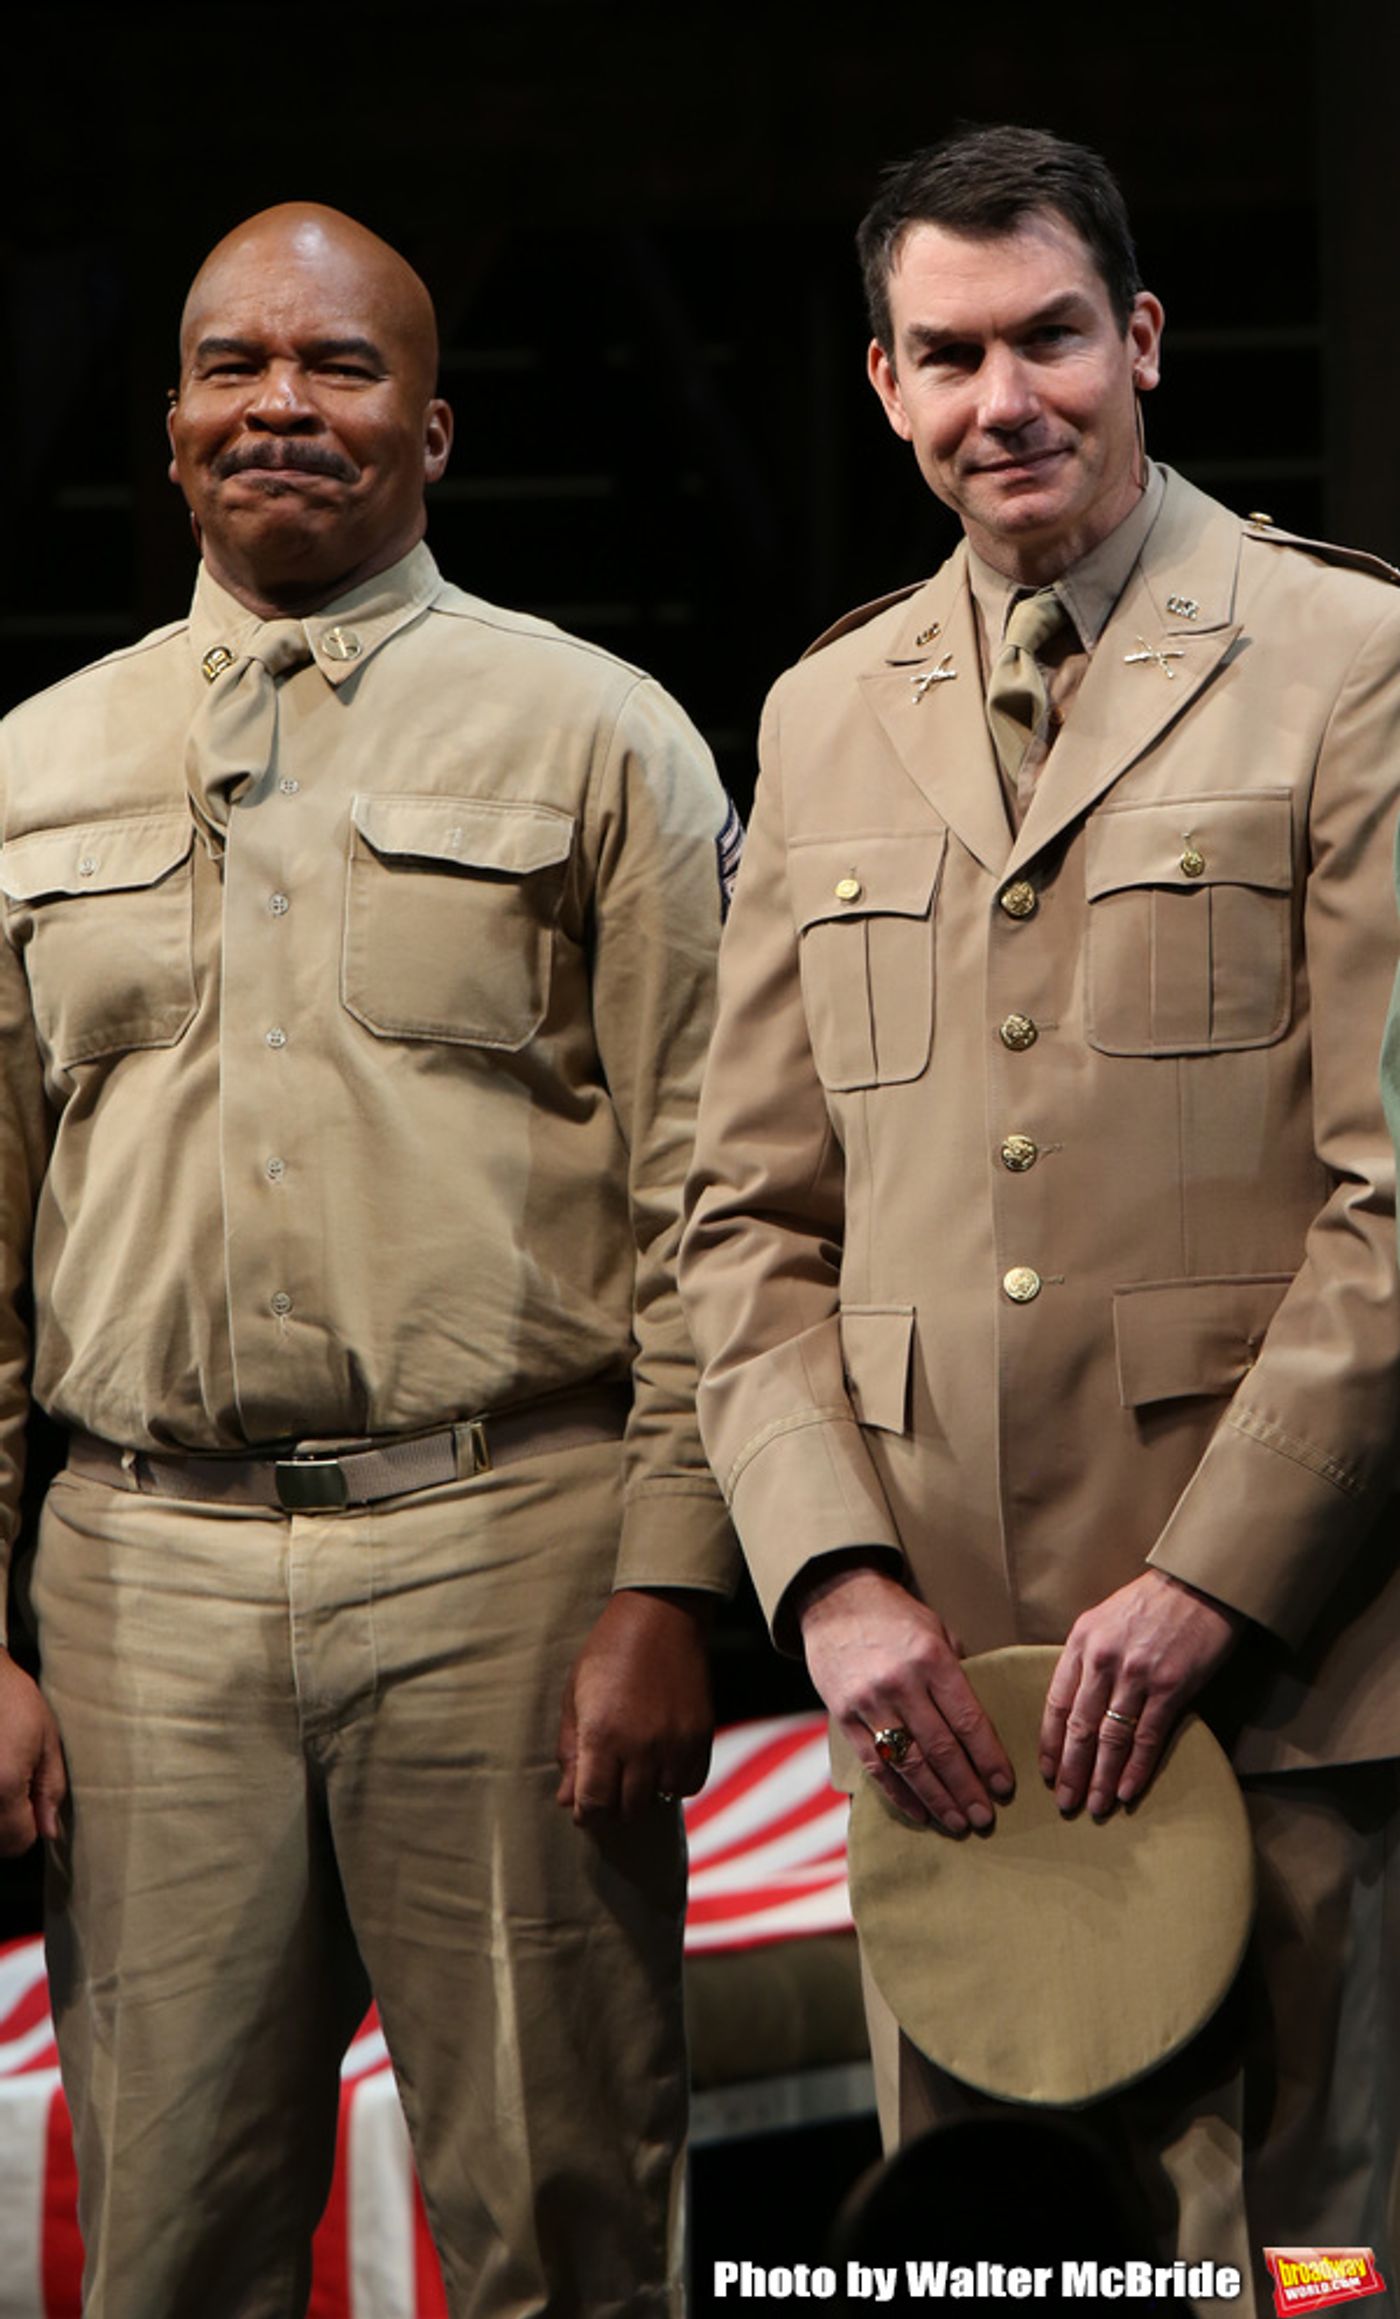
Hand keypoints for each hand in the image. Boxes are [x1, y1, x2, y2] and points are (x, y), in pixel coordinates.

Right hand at [0, 1648, 65, 1855]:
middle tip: (14, 1784)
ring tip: (1, 1774)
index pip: (20, 1842)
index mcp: (3, 1788)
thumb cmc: (12, 1698)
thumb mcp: (47, 1739)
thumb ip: (51, 1789)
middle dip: (8, 1824)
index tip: (32, 1801)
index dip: (32, 1825)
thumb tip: (50, 1830)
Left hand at [556, 1589, 712, 1823]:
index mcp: (602, 1735)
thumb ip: (572, 1752)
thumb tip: (567, 1799)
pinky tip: (660, 1763)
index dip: (586, 1812)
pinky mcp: (700, 1735)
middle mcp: (641, 1745)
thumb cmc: (608, 1652)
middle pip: (626, 1809)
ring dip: (643, 1793)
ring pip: (658, 1799)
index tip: (584, 1805)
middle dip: (612, 1805)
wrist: (660, 1615)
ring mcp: (675, 1742)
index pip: (594, 1805)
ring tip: (633, 1768)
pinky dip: (673, 1782)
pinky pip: (689, 1784)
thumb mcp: (575, 1697)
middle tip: (607, 1784)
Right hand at [796, 1562, 1013, 1834]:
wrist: (834, 1599)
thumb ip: (957, 1671)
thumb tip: (977, 1718)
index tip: (1004, 1787)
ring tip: (958, 1824)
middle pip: (941, 1749)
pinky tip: (919, 1812)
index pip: (968, 1720)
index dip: (988, 1758)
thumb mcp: (936, 1629)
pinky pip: (874, 1765)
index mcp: (932, 1659)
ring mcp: (870, 1702)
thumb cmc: (895, 1615)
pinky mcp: (844, 1716)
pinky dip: (898, 1793)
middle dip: (967, 1789)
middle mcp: (901, 1684)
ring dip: (937, 1799)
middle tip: (985, 1819)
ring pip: (908, 1764)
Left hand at [1039, 1571, 1243, 1818]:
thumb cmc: (1150, 1602)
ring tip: (1094, 1806)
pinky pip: (1147, 1737)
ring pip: (1111, 1739)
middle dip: (1070, 1770)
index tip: (1046, 1772)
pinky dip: (1136, 1769)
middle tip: (1065, 1803)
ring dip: (1101, 1778)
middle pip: (1080, 1727)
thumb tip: (1073, 1702)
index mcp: (1081, 1641)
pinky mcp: (1171, 1687)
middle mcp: (1104, 1660)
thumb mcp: (1103, 1619)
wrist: (1199, 1585)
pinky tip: (1127, 1792)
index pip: (1056, 1702)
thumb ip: (1086, 1658)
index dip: (1049, 1742)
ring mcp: (1137, 1675)